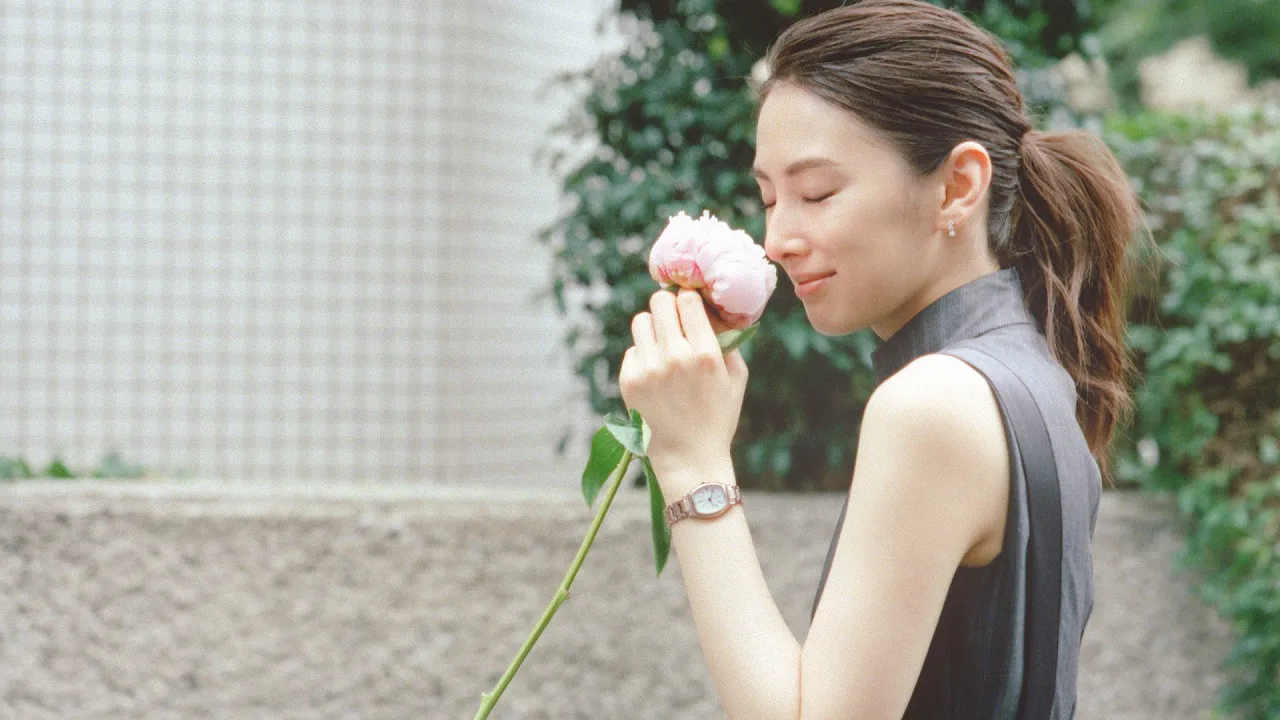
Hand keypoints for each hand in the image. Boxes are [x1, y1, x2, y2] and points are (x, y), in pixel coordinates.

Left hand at [619, 288, 747, 485]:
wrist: (689, 457)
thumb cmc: (717, 417)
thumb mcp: (736, 378)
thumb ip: (729, 341)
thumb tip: (713, 310)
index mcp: (705, 354)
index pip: (688, 300)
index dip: (688, 300)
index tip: (689, 309)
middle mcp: (675, 357)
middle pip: (659, 302)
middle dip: (667, 307)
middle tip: (672, 319)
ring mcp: (649, 369)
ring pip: (640, 321)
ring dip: (652, 328)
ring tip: (662, 346)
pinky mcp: (629, 380)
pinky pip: (632, 350)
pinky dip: (643, 355)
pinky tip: (655, 374)